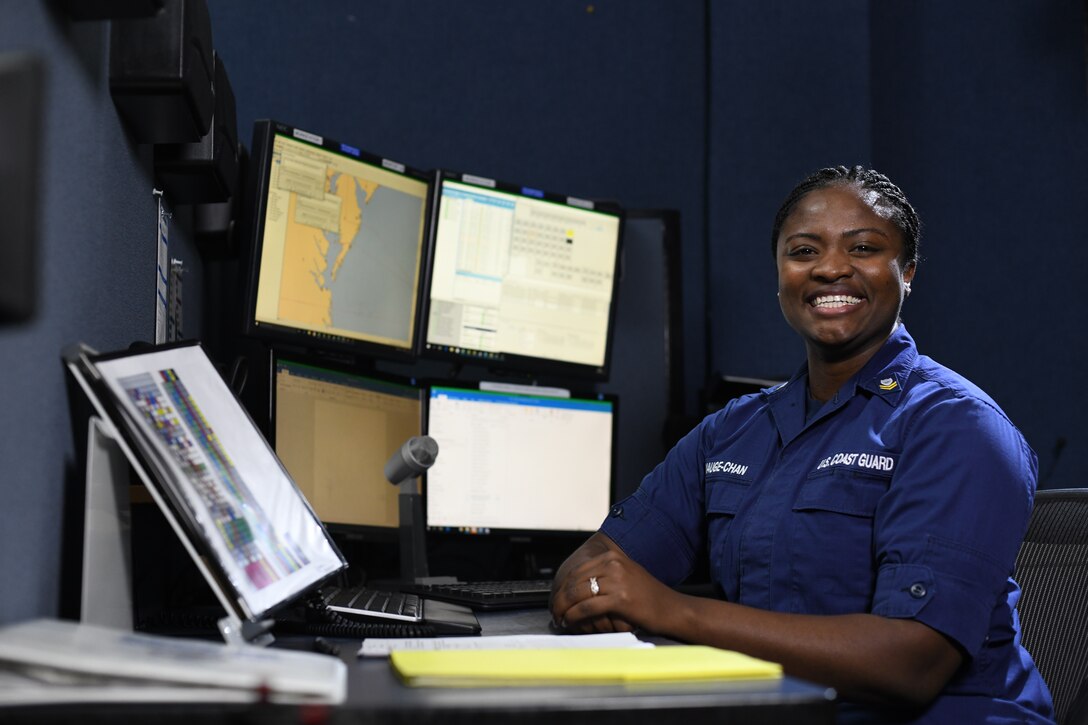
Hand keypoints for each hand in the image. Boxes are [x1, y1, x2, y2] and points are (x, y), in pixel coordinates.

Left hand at [550, 544, 674, 634]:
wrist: (673, 609)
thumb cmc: (649, 598)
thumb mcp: (625, 576)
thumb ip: (603, 575)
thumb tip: (576, 586)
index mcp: (612, 556)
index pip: (577, 570)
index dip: (562, 587)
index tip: (556, 600)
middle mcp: (613, 564)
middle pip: (574, 581)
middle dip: (560, 599)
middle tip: (554, 612)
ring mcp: (617, 580)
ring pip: (577, 594)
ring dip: (564, 609)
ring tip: (560, 619)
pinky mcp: (620, 598)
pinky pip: (587, 607)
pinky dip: (574, 616)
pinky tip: (571, 622)